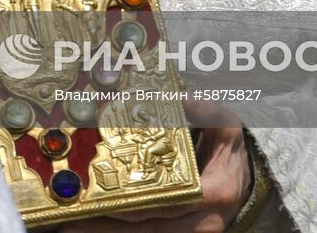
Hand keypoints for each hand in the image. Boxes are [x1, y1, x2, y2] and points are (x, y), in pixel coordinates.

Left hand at [58, 105, 252, 232]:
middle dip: (108, 224)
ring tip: (73, 224)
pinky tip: (91, 225)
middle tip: (73, 216)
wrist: (243, 181)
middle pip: (149, 228)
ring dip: (107, 232)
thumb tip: (182, 98)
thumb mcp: (226, 127)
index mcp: (215, 193)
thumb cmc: (229, 153)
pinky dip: (117, 232)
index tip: (101, 197)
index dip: (132, 202)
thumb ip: (206, 111)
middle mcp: (204, 222)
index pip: (168, 201)